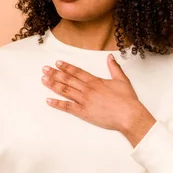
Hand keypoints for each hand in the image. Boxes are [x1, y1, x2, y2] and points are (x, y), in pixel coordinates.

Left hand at [42, 54, 156, 145]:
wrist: (128, 115)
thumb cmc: (127, 99)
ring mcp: (84, 100)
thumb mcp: (122, 80)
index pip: (77, 71)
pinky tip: (48, 100)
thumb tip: (111, 57)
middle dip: (55, 73)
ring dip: (53, 84)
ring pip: (65, 90)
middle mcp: (87, 89)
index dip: (66, 67)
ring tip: (44, 79)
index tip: (57, 63)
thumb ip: (114, 68)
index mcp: (95, 81)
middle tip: (45, 69)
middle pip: (68, 79)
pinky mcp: (83, 112)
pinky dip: (57, 103)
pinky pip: (67, 107)